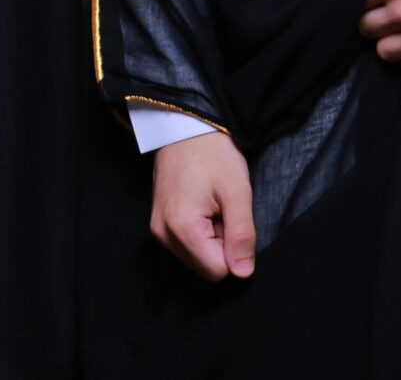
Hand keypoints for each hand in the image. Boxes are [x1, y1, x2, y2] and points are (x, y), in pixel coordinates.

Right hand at [149, 129, 254, 281]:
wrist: (185, 127)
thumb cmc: (213, 154)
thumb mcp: (237, 192)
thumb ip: (242, 236)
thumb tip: (242, 273)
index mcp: (182, 228)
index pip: (219, 270)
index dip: (234, 249)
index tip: (230, 217)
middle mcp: (163, 234)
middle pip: (205, 267)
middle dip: (221, 245)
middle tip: (221, 210)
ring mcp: (157, 230)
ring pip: (196, 257)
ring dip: (211, 238)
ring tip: (211, 205)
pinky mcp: (158, 224)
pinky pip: (186, 245)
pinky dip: (199, 232)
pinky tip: (201, 206)